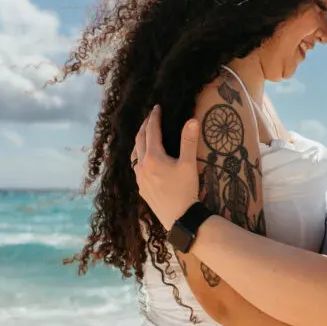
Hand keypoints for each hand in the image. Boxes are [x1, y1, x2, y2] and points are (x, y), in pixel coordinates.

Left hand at [132, 105, 200, 229]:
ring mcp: (140, 178)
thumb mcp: (189, 164)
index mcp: (153, 157)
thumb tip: (192, 120)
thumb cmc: (185, 190)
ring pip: (134, 154)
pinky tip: (144, 161)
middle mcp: (142, 166)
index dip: (154, 118)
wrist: (179, 218)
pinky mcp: (142, 189)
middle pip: (139, 140)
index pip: (151, 131)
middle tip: (150, 117)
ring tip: (144, 136)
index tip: (157, 107)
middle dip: (144, 127)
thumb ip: (189, 141)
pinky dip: (139, 157)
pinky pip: (136, 167)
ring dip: (139, 142)